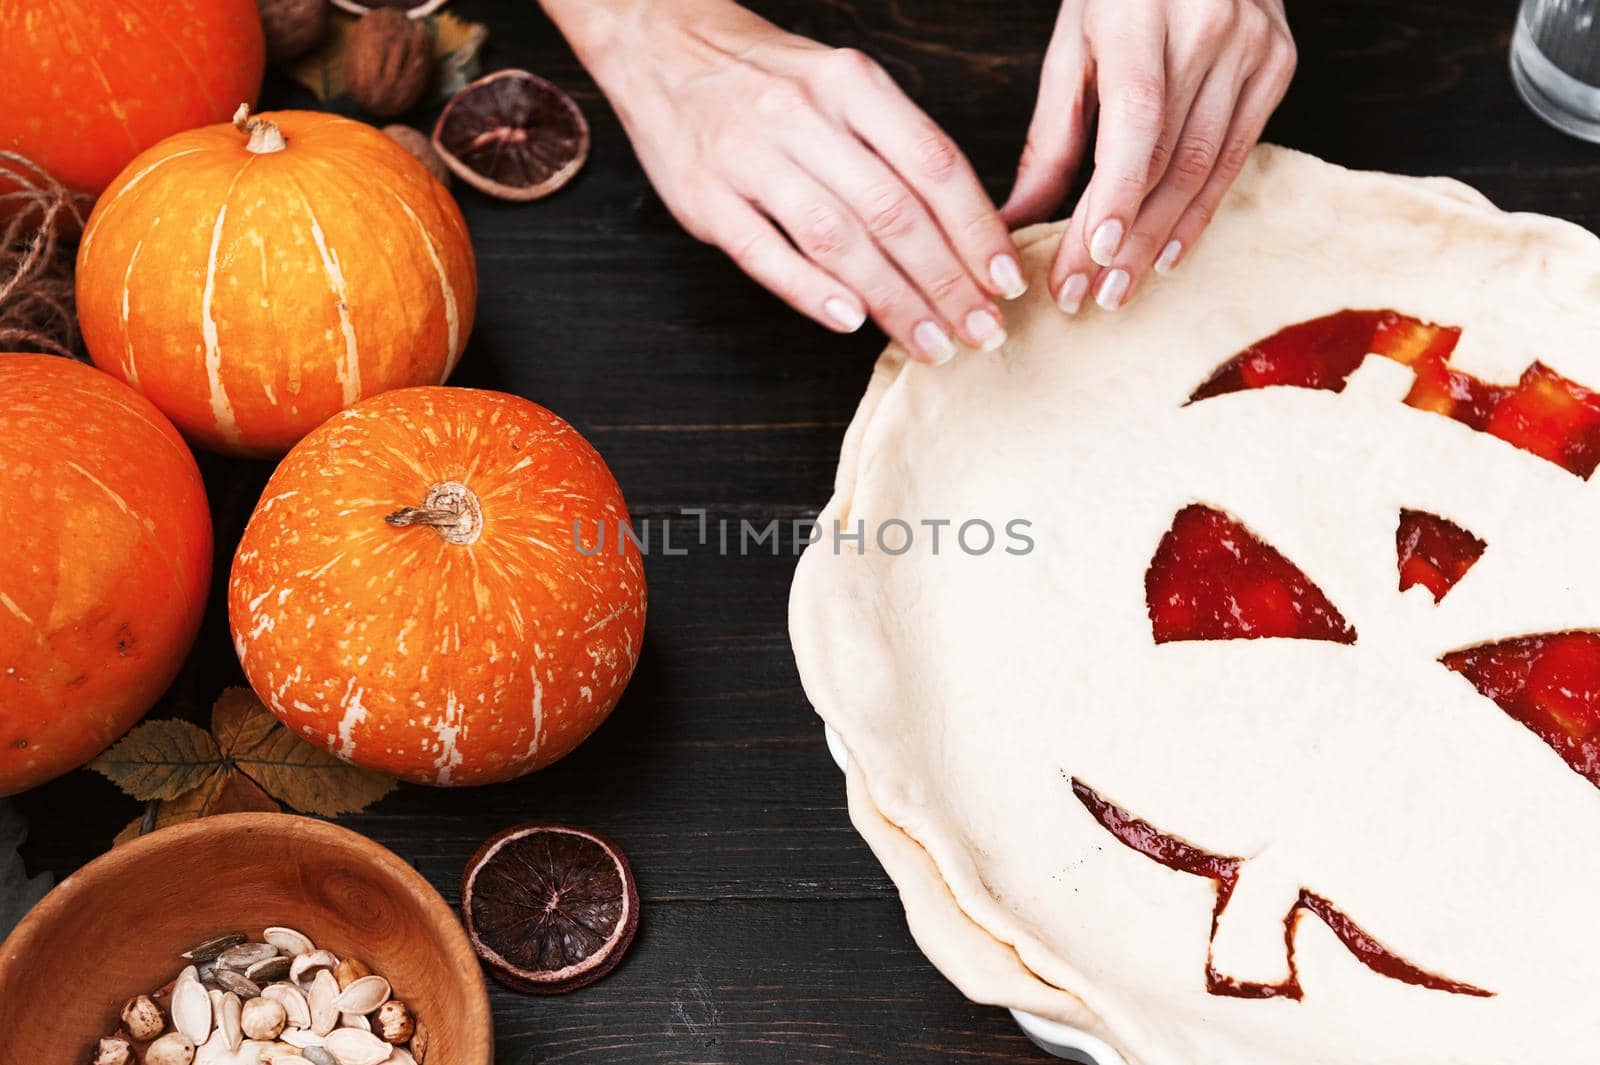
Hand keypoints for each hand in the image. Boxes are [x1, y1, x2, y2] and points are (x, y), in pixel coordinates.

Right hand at [554, 0, 1026, 363]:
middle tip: (982, 330)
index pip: (934, 166)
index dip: (978, 231)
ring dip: (893, 301)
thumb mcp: (842, 84)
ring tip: (932, 342)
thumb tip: (967, 230)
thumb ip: (897, 145)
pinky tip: (851, 322)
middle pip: (894, 212)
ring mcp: (749, 158)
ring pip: (838, 240)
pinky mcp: (705, 198)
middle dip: (948, 281)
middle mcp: (803, 116)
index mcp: (851, 83)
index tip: (1006, 282)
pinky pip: (765, 254)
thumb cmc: (768, 79)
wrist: (661, 46)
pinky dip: (811, 291)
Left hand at [1001, 0, 1295, 312]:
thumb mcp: (1072, 44)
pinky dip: (1200, 212)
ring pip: (1205, 166)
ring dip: (1160, 238)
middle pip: (1168, 156)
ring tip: (1118, 289)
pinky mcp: (1278, 64)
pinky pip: (1237, 156)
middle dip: (1125, 236)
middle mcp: (1207, 27)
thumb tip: (1015, 220)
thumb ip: (1050, 135)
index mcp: (1141, 12)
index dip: (1118, 192)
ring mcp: (1252, 47)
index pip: (1137, 119)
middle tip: (1085, 296)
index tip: (1091, 253)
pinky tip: (1169, 254)